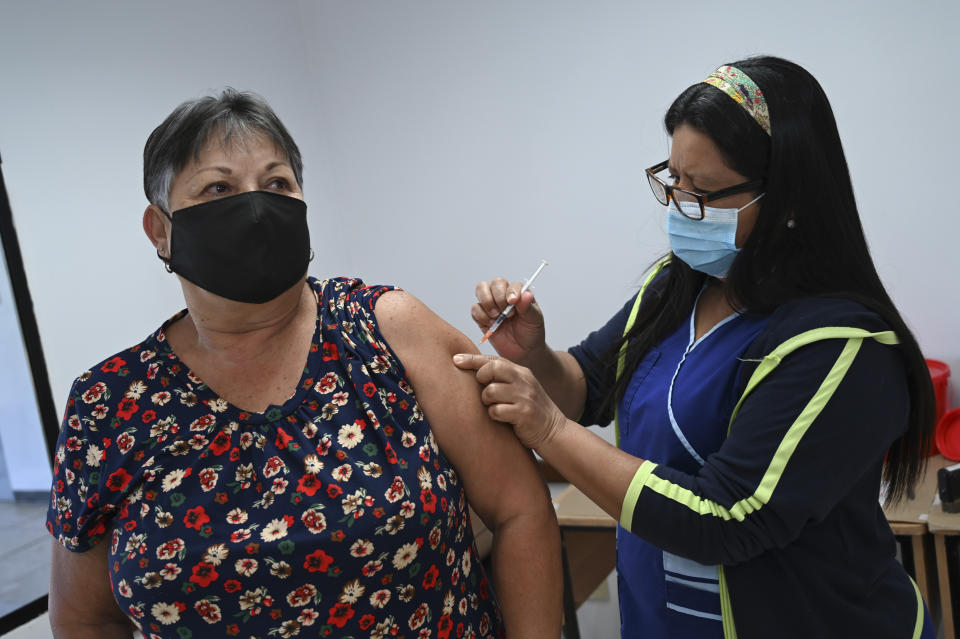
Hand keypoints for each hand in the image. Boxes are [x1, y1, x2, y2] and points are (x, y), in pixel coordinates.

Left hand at [453, 353, 567, 449]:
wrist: (553, 431)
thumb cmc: (529, 410)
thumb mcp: (520, 388)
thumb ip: (503, 379)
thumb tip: (473, 371)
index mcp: (521, 372)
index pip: (493, 360)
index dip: (472, 359)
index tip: (455, 359)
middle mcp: (524, 381)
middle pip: (491, 369)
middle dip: (480, 379)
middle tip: (484, 391)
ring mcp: (525, 396)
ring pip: (490, 391)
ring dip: (486, 401)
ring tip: (493, 407)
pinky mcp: (524, 413)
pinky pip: (496, 411)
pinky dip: (494, 415)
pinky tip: (500, 419)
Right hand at [472, 277, 545, 363]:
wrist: (523, 352)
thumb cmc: (531, 333)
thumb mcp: (534, 319)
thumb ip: (528, 307)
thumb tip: (526, 294)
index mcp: (518, 293)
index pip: (511, 284)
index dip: (510, 291)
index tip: (513, 302)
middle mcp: (504, 296)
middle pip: (494, 283)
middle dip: (498, 297)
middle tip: (505, 312)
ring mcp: (491, 305)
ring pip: (481, 290)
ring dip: (488, 303)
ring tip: (497, 317)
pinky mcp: (481, 316)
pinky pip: (475, 309)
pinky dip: (481, 315)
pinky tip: (491, 324)